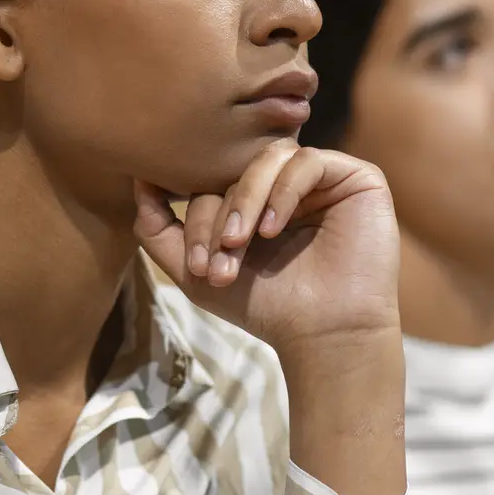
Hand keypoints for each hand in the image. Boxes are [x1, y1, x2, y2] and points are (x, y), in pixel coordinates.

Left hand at [131, 140, 401, 363]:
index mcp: (255, 197)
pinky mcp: (355, 177)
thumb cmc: (265, 306)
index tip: (197, 266)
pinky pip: (307, 162)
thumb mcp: (195, 270)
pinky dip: (282, 193)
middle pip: (238, 168)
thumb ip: (159, 228)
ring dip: (245, 201)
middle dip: (218, 215)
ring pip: (268, 158)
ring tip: (239, 244)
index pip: (214, 181)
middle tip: (216, 263)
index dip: (198, 216)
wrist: (324, 336)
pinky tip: (273, 230)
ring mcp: (322, 177)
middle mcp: (288, 181)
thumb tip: (138, 180)